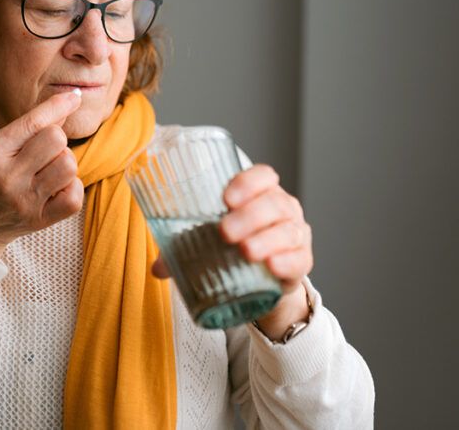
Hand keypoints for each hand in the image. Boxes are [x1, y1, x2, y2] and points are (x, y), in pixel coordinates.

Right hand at [0, 90, 84, 258]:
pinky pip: (74, 197)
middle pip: (56, 139)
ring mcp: (23, 200)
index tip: (75, 96)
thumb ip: (30, 127)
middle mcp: (7, 175)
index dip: (58, 105)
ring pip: (68, 165)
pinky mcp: (38, 220)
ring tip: (50, 171)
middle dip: (58, 141)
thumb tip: (69, 102)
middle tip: (46, 152)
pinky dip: (71, 188)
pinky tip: (57, 189)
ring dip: (65, 164)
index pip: (34, 122)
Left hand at [151, 164, 312, 336]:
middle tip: (225, 232)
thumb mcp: (208, 240)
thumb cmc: (233, 246)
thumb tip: (156, 268)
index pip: (263, 176)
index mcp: (261, 193)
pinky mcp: (301, 262)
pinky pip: (300, 259)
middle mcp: (283, 209)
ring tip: (246, 250)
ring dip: (267, 240)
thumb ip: (182, 248)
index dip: (248, 182)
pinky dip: (287, 262)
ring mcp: (296, 234)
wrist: (263, 281)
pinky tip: (272, 265)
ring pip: (287, 231)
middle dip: (249, 216)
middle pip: (273, 204)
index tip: (226, 198)